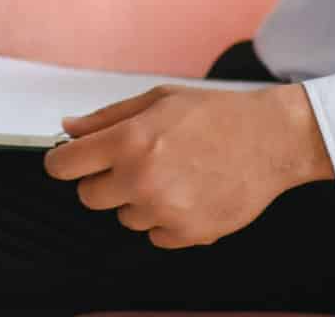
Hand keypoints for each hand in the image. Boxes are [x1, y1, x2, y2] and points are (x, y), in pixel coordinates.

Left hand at [42, 83, 333, 248]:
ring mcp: (165, 210)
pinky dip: (165, 219)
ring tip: (172, 175)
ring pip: (124, 217)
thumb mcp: (156, 100)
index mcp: (129, 141)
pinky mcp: (188, 234)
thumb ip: (106, 118)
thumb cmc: (215, 115)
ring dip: (138, 200)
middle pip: (88, 196)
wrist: (270, 140)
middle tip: (134, 163)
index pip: (64, 166)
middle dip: (103, 180)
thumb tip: (68, 130)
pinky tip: (188, 193)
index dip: (64, 161)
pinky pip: (154, 235)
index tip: (71, 161)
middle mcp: (142, 178)